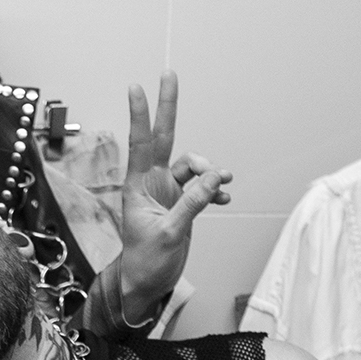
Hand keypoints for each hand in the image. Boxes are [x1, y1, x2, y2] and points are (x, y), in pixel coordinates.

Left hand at [114, 72, 231, 319]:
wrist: (148, 285)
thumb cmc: (147, 263)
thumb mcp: (171, 234)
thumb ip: (192, 204)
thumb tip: (213, 177)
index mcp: (138, 187)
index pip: (140, 143)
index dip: (140, 114)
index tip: (136, 87)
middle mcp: (152, 183)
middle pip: (163, 137)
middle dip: (167, 106)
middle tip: (169, 74)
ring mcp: (167, 192)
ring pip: (192, 166)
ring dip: (209, 171)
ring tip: (222, 184)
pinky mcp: (181, 204)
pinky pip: (202, 187)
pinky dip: (214, 190)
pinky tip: (223, 198)